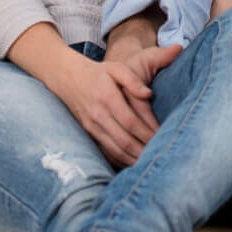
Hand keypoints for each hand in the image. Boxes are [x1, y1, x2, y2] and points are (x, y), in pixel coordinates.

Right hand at [55, 57, 171, 168]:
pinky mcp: (88, 134)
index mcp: (107, 97)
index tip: (162, 138)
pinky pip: (106, 152)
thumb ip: (133, 80)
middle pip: (124, 140)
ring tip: (150, 163)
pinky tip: (134, 163)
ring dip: (133, 159)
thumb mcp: (115, 68)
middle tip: (160, 157)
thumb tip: (148, 94)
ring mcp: (91, 127)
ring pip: (115, 150)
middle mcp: (98, 115)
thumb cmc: (98, 73)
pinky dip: (121, 161)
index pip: (130, 121)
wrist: (68, 79)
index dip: (147, 133)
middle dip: (143, 151)